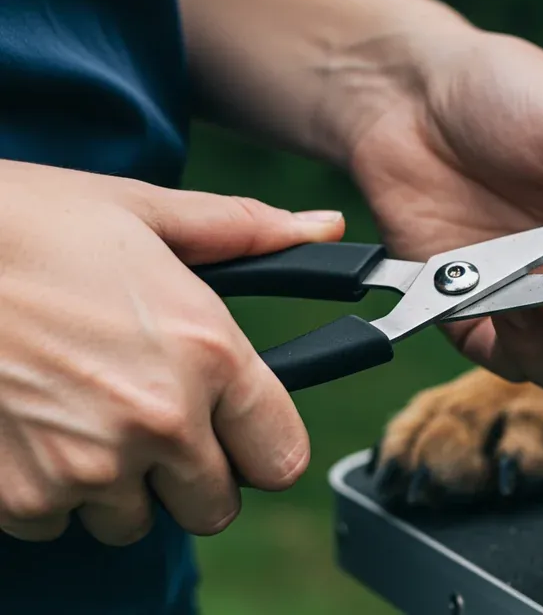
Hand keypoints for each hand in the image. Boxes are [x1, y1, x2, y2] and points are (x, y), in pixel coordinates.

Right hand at [0, 161, 342, 544]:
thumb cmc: (27, 222)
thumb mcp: (144, 211)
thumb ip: (245, 231)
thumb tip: (323, 230)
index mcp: (210, 353)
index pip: (282, 457)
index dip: (260, 445)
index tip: (238, 432)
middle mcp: (160, 420)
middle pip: (214, 506)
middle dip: (193, 474)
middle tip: (157, 422)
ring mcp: (87, 465)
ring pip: (133, 520)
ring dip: (119, 485)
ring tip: (86, 415)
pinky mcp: (19, 495)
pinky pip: (57, 522)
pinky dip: (50, 489)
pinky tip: (35, 429)